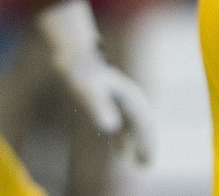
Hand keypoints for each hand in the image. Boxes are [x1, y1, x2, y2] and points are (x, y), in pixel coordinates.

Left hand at [37, 0, 154, 164]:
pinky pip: (122, 121)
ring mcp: (119, 97)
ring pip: (133, 124)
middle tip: (145, 165)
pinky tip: (120, 151)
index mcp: (127, 95)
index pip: (142, 122)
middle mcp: (127, 96)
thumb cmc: (78, 71)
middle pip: (142, 123)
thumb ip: (98, 106)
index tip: (146, 162)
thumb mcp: (86, 89)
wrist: (71, 53)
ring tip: (138, 163)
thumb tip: (110, 127)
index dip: (146, 142)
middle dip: (146, 143)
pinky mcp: (108, 99)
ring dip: (137, 142)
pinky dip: (124, 137)